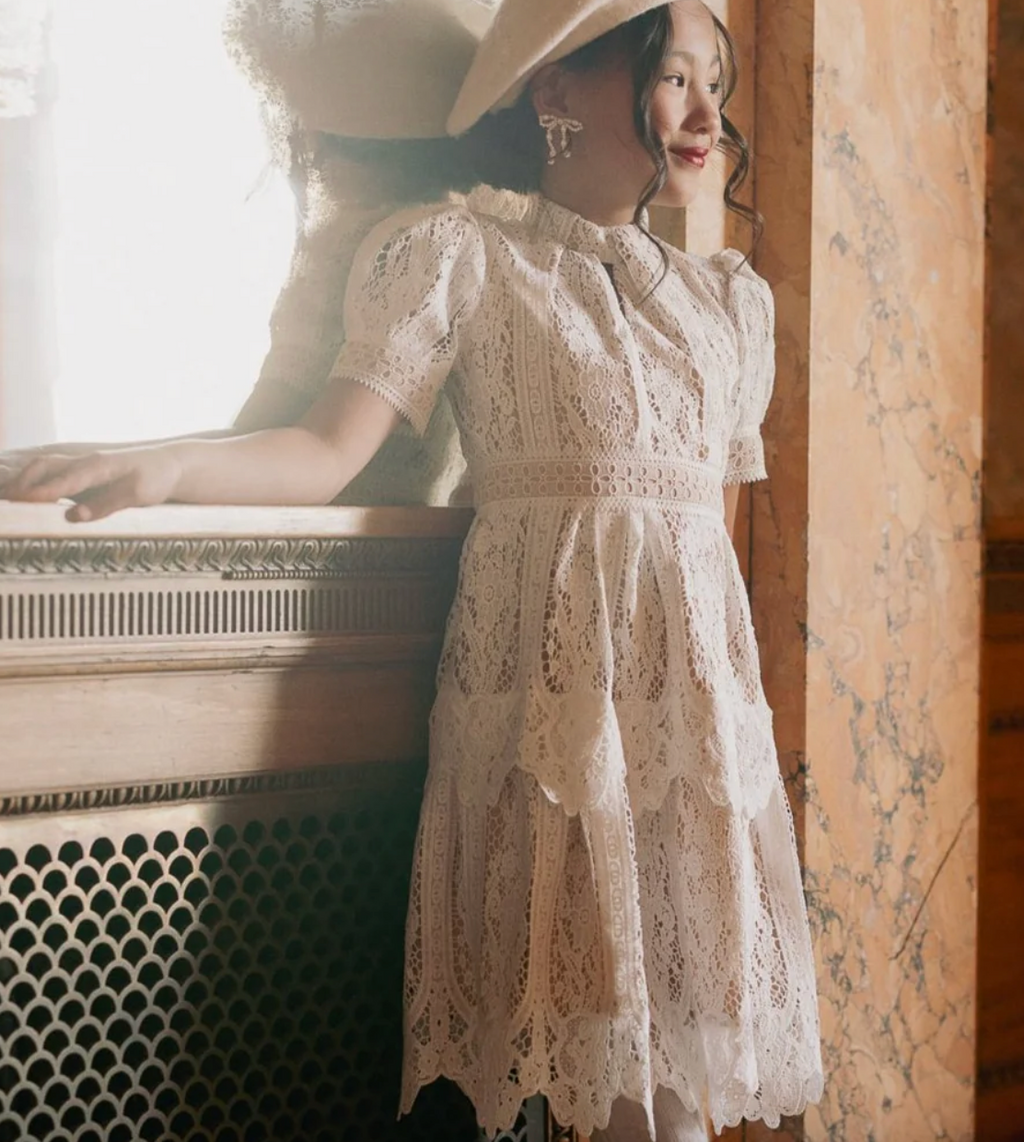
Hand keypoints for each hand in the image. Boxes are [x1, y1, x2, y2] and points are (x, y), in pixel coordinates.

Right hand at [0, 446, 183, 521]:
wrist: (168, 464)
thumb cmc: (155, 478)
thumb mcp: (139, 494)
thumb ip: (107, 505)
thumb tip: (74, 517)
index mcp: (99, 466)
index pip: (65, 480)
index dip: (42, 491)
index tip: (21, 502)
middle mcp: (85, 462)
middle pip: (44, 467)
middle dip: (20, 483)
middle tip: (4, 502)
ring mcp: (81, 467)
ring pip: (44, 468)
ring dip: (23, 481)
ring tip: (6, 500)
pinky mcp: (81, 475)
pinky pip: (51, 475)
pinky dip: (34, 484)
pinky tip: (24, 498)